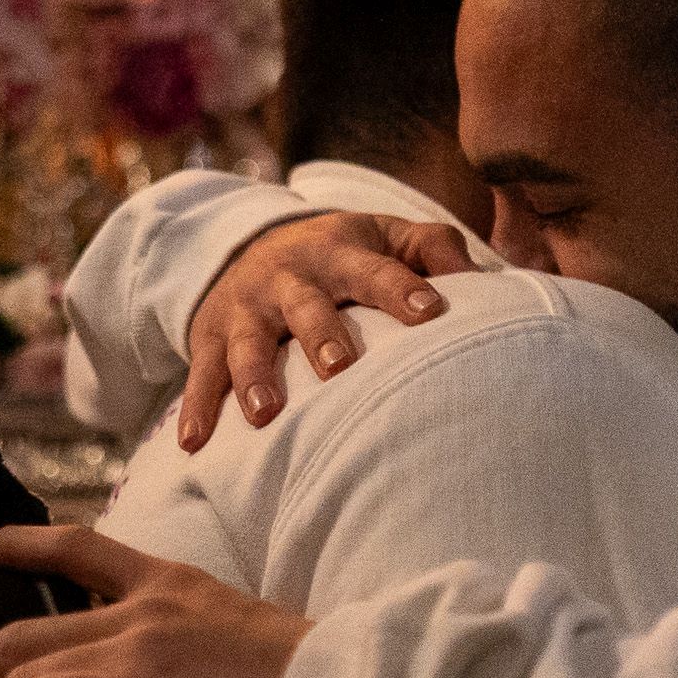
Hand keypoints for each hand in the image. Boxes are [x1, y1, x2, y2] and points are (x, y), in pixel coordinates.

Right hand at [178, 211, 478, 451]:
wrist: (250, 243)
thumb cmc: (340, 253)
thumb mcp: (383, 234)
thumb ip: (433, 248)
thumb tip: (483, 280)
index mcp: (340, 251)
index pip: (376, 270)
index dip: (402, 289)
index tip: (431, 313)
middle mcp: (290, 276)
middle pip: (308, 306)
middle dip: (322, 336)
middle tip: (340, 369)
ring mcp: (248, 307)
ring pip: (250, 341)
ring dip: (254, 376)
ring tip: (265, 415)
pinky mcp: (211, 335)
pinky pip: (202, 372)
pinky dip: (197, 407)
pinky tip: (194, 444)